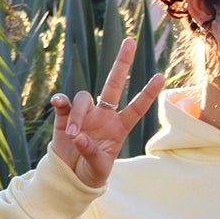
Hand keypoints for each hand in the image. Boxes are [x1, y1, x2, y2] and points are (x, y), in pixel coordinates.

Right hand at [49, 37, 164, 189]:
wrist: (68, 177)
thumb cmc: (90, 174)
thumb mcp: (97, 170)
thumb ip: (92, 154)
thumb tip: (79, 137)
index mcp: (119, 127)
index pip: (137, 107)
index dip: (148, 93)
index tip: (162, 76)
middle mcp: (104, 115)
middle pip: (114, 84)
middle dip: (122, 63)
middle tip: (130, 41)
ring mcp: (85, 114)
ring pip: (84, 98)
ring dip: (79, 115)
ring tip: (74, 136)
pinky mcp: (65, 116)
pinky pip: (63, 102)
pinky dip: (60, 101)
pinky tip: (58, 103)